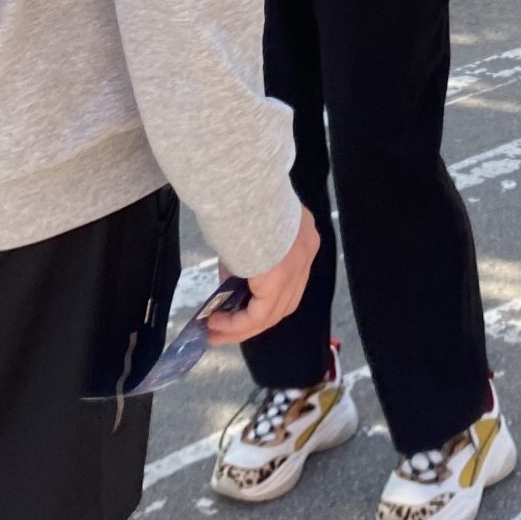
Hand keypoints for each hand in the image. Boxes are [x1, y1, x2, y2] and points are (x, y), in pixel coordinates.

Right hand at [206, 207, 319, 344]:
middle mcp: (306, 252)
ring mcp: (297, 267)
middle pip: (284, 301)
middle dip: (251, 321)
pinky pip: (259, 315)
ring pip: (272, 313)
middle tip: (222, 329)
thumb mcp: (245, 229)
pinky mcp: (280, 279)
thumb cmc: (241, 199)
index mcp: (303, 235)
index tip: (239, 308)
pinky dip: (237, 324)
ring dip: (240, 328)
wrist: (244, 186)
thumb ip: (245, 257)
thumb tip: (230, 283)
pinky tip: (215, 324)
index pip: (289, 278)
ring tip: (214, 333)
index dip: (265, 298)